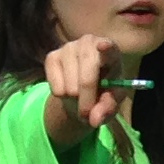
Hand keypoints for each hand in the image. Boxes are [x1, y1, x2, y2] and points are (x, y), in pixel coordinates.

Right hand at [41, 34, 127, 148]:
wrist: (83, 90)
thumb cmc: (104, 91)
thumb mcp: (111, 102)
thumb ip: (107, 109)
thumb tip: (94, 120)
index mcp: (111, 51)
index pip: (109, 48)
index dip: (106, 48)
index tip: (104, 46)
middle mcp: (89, 43)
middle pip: (87, 76)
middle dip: (87, 99)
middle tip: (86, 114)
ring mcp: (69, 47)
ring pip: (70, 86)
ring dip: (75, 99)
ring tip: (80, 96)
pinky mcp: (52, 56)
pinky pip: (56, 87)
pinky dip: (62, 96)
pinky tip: (68, 88)